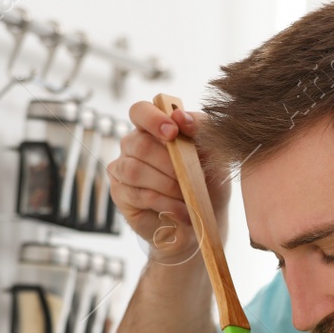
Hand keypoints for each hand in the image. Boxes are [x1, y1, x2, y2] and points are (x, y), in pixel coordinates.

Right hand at [109, 100, 231, 264]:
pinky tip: (181, 211)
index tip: (173, 133)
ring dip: (167, 185)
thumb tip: (181, 116)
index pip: (140, 111)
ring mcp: (123, 169)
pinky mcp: (120, 193)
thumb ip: (200, 128)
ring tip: (187, 196)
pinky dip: (165, 203)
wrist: (203, 221)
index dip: (153, 118)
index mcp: (153, 129)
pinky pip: (138, 194)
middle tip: (191, 177)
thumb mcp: (213, 154)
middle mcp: (133, 145)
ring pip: (135, 170)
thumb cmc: (207, 183)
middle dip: (169, 163)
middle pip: (139, 144)